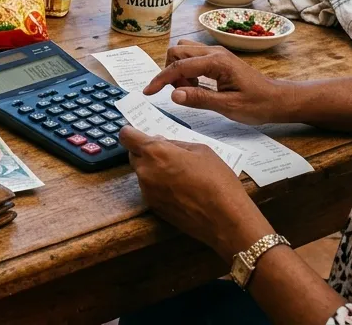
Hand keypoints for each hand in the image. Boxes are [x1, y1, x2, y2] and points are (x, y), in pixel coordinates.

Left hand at [119, 125, 272, 259]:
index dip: (131, 132)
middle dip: (145, 152)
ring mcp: (147, 192)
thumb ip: (175, 144)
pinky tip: (180, 189)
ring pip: (142, 173)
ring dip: (153, 170)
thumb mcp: (200, 150)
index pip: (126, 136)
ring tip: (178, 173)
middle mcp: (145, 172)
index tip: (139, 133)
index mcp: (155, 153)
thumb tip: (160, 141)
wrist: (224, 219)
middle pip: (133, 155)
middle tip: (166, 153)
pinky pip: (150, 189)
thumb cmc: (216, 180)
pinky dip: (159, 186)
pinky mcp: (154, 208)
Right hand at [145, 40, 288, 124]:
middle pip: (177, 51)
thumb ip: (200, 98)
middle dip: (171, 73)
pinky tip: (197, 87)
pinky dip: (187, 71)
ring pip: (182, 52)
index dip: (161, 79)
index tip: (149, 92)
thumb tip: (174, 94)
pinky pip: (192, 57)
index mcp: (217, 62)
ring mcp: (215, 53)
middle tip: (183, 93)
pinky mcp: (216, 58)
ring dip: (178, 70)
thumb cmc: (258, 104)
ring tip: (190, 91)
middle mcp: (214, 52)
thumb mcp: (228, 106)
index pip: (179, 66)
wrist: (277, 99)